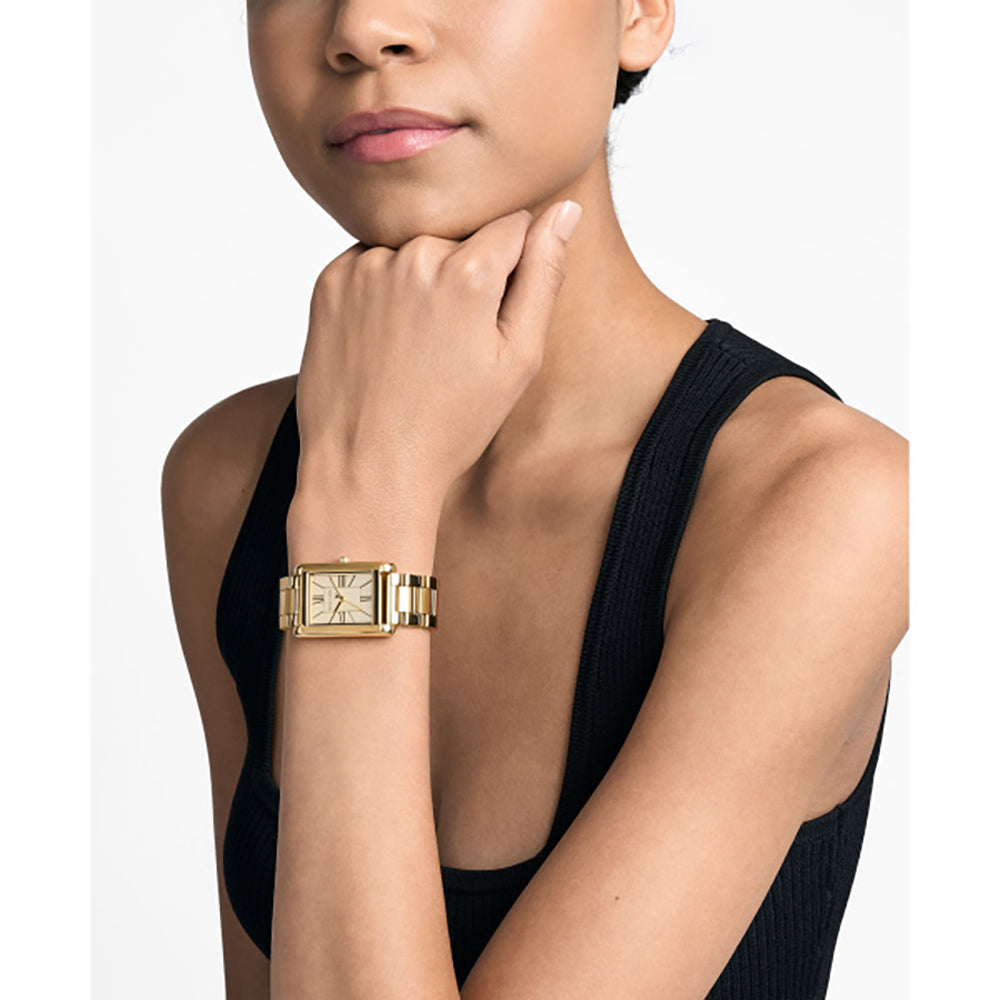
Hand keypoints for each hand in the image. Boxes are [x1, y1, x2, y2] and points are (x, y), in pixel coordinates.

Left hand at [292, 200, 582, 507]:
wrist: (366, 467)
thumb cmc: (449, 426)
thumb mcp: (518, 360)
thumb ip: (543, 276)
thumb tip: (564, 210)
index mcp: (468, 272)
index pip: (512, 226)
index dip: (513, 268)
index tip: (493, 315)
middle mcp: (413, 255)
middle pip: (460, 237)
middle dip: (465, 275)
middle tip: (451, 345)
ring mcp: (365, 267)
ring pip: (413, 249)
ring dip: (421, 281)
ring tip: (415, 347)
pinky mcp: (330, 282)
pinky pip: (371, 264)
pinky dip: (382, 291)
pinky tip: (385, 341)